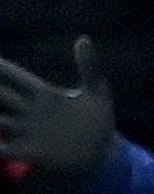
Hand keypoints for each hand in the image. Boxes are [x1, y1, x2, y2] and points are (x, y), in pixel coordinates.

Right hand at [0, 39, 114, 171]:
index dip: (0, 67)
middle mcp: (28, 110)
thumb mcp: (97, 92)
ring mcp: (26, 131)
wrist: (103, 154)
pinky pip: (3, 148)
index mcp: (42, 94)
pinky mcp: (29, 151)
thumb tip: (83, 39)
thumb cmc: (98, 120)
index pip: (13, 76)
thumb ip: (90, 67)